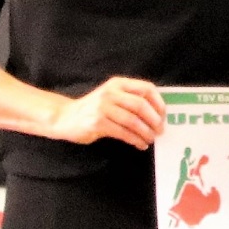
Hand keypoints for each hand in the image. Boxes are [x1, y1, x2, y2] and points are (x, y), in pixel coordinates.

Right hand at [50, 76, 164, 148]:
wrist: (65, 117)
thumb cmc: (94, 109)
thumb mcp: (112, 97)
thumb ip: (131, 99)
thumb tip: (159, 114)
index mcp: (118, 84)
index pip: (146, 88)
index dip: (159, 103)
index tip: (163, 116)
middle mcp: (110, 92)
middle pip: (141, 105)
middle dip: (155, 120)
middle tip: (160, 131)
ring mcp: (103, 107)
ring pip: (133, 121)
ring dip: (146, 133)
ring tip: (150, 139)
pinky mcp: (97, 122)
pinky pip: (123, 133)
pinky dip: (135, 140)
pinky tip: (140, 144)